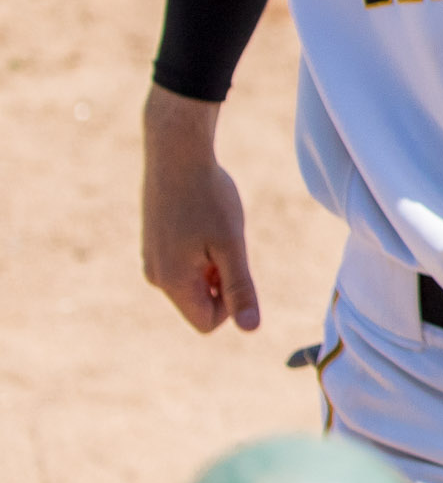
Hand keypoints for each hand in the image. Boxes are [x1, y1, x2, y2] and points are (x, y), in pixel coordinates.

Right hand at [141, 86, 260, 333]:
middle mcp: (156, 277)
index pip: (207, 323)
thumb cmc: (209, 198)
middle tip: (225, 243)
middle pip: (201, 303)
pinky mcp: (154, 243)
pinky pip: (185, 265)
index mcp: (172, 282)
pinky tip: (203, 220)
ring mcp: (152, 259)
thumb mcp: (232, 245)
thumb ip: (240, 288)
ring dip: (213, 264)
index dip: (232, 303)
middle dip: (222, 281)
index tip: (236, 265)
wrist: (176, 154)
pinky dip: (201, 250)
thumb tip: (250, 328)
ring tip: (212, 229)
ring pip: (195, 282)